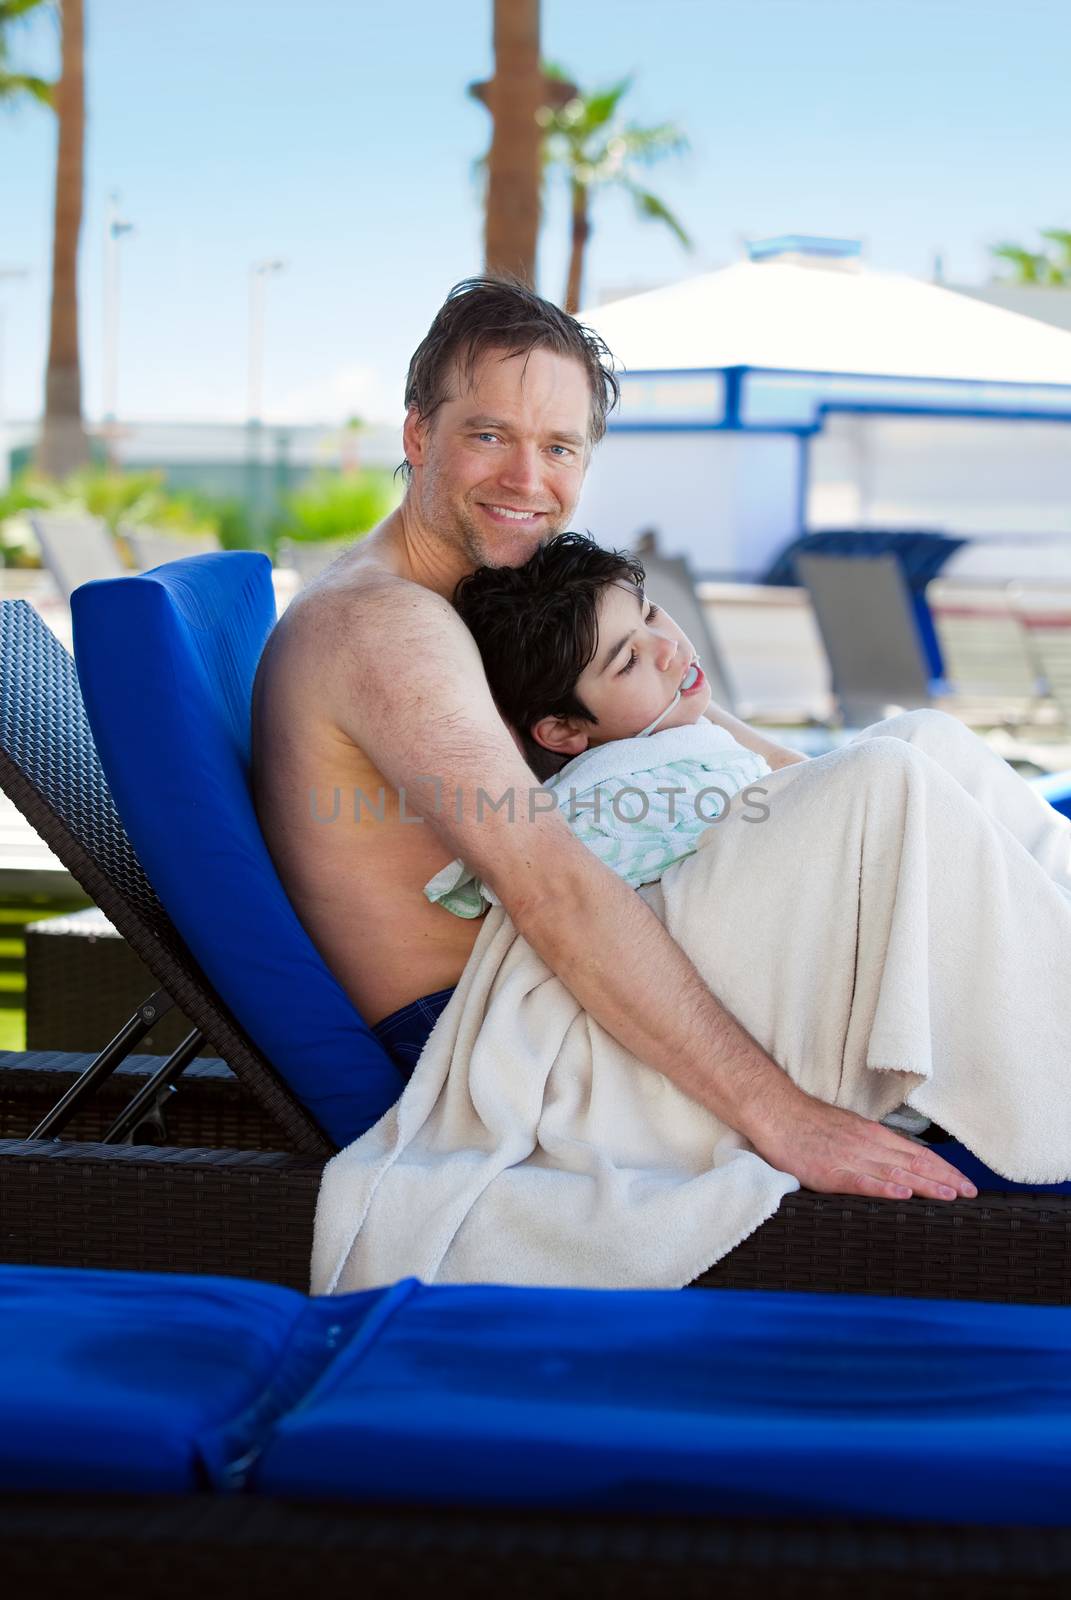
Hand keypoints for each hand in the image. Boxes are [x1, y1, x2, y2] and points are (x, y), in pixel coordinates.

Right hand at [748, 1092, 976, 1201]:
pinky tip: (901, 1194)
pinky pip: (861, 1181)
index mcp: (873, 1136)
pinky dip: (883, 1187)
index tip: (965, 1183)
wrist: (778, 1113)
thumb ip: (871, 1146)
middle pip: (914, 1163)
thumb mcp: (848, 1130)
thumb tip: (896, 1160)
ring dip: (925, 1185)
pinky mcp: (831, 1171)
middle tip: (971, 1194)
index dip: (944, 1170)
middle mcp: (869, 1145)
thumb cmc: (809, 1123)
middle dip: (945, 1180)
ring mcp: (851, 1158)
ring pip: (895, 1172)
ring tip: (950, 1196)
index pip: (917, 1154)